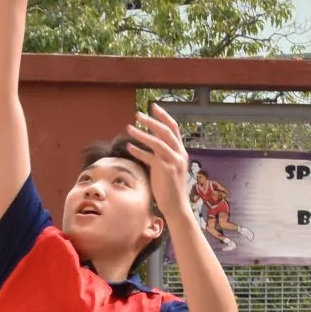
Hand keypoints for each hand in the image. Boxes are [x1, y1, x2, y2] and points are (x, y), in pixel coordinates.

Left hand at [127, 104, 194, 218]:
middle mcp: (179, 154)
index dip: (163, 116)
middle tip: (138, 114)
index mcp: (181, 152)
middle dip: (151, 121)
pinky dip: (139, 151)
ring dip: (142, 134)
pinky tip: (129, 147)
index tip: (153, 106)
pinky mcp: (166, 170)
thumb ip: (159, 155)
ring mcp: (173, 162)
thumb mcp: (166, 167)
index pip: (173, 128)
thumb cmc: (169, 187)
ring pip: (157, 142)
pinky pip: (150, 156)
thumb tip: (144, 145)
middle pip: (165, 131)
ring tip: (129, 128)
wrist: (176, 205)